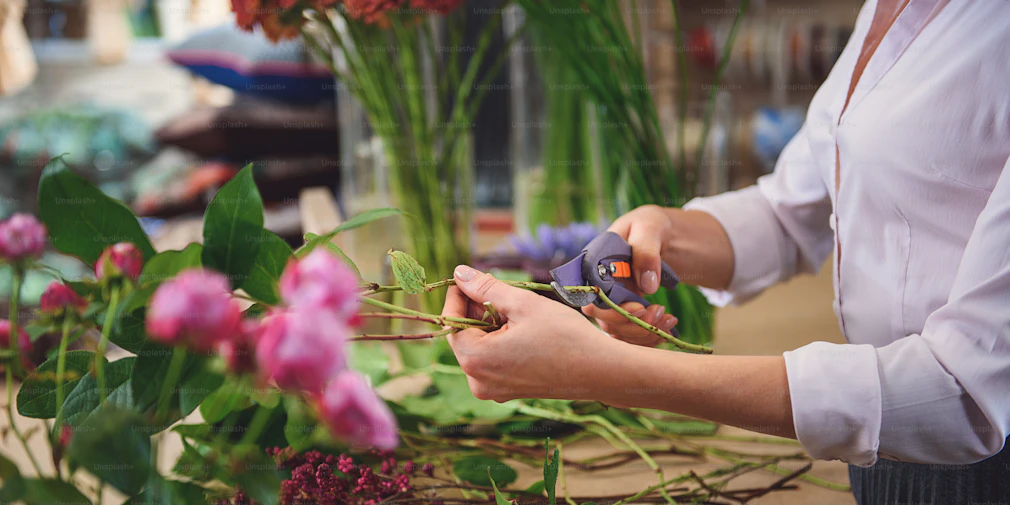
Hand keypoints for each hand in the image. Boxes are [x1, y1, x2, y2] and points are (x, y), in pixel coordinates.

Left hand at [441, 265, 622, 401]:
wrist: (601, 371)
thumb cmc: (565, 337)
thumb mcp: (523, 304)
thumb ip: (486, 288)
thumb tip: (459, 273)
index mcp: (475, 359)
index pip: (451, 320)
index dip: (459, 294)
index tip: (472, 277)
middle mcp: (477, 381)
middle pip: (464, 334)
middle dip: (477, 309)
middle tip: (501, 289)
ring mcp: (491, 390)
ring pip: (479, 345)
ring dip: (490, 324)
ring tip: (518, 310)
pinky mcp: (506, 392)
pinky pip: (492, 360)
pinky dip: (500, 341)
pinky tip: (523, 330)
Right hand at [583, 205, 678, 345]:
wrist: (663, 235)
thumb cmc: (650, 226)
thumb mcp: (649, 227)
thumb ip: (646, 251)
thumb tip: (646, 286)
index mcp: (594, 264)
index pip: (590, 296)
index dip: (611, 308)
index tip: (640, 308)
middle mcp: (597, 286)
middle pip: (603, 319)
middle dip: (632, 324)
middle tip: (660, 313)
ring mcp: (610, 302)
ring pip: (617, 331)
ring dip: (643, 332)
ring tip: (668, 319)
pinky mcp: (625, 313)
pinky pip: (630, 334)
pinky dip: (649, 336)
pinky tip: (667, 324)